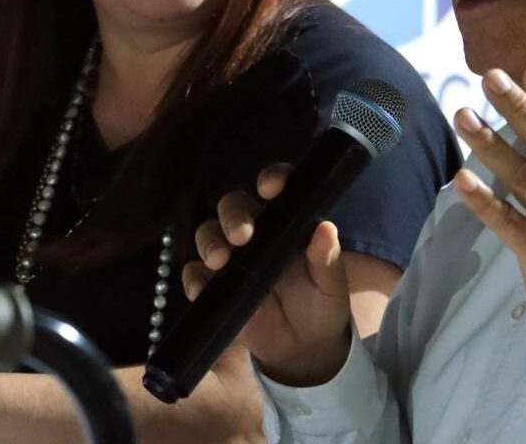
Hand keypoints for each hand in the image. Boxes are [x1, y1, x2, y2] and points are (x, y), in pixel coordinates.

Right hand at [183, 165, 352, 386]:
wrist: (303, 348)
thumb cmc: (322, 305)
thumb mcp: (330, 284)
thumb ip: (326, 258)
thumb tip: (326, 227)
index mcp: (288, 222)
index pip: (278, 188)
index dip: (273, 178)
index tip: (271, 187)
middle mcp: (257, 232)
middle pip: (234, 206)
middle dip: (233, 216)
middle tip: (242, 236)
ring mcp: (233, 258)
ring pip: (209, 234)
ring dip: (210, 242)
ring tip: (220, 260)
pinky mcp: (215, 287)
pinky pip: (196, 275)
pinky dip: (194, 278)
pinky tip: (201, 286)